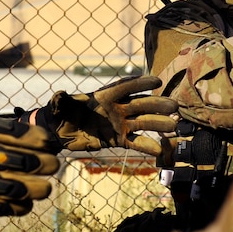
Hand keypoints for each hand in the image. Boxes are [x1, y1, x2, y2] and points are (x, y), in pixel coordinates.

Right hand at [0, 59, 58, 215]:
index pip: (3, 130)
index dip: (30, 136)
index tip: (50, 141)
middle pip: (9, 159)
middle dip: (38, 164)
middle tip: (56, 166)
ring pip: (1, 185)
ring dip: (29, 189)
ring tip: (46, 190)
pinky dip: (7, 207)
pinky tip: (24, 205)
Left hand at [42, 75, 177, 155]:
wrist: (60, 133)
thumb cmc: (60, 114)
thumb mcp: (59, 106)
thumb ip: (61, 101)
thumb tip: (58, 96)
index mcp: (104, 96)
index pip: (125, 87)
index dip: (140, 83)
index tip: (157, 81)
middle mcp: (117, 108)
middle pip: (140, 104)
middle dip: (157, 104)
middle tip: (174, 106)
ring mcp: (120, 123)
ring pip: (143, 122)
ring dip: (158, 124)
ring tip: (174, 126)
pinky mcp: (119, 139)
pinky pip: (135, 142)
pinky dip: (147, 146)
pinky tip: (160, 151)